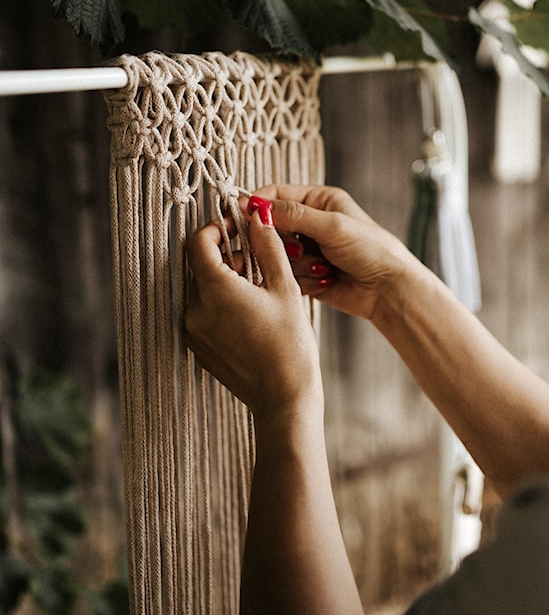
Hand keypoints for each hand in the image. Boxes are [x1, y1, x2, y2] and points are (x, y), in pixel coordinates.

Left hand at [185, 205, 323, 422]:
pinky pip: (203, 312)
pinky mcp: (198, 347)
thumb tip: (258, 217)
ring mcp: (193, 331)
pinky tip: (251, 311)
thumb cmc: (290, 346)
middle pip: (200, 266)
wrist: (284, 398)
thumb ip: (268, 246)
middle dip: (227, 256)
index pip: (198, 242)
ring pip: (202, 289)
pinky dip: (221, 303)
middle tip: (259, 261)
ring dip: (225, 280)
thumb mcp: (284, 288)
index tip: (236, 227)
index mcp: (213, 289)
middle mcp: (194, 309)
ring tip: (259, 289)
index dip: (216, 228)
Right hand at [248, 184, 416, 321]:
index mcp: (319, 200)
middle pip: (271, 227)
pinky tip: (325, 280)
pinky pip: (286, 275)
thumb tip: (257, 206)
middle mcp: (311, 222)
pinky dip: (302, 279)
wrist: (389, 290)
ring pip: (277, 253)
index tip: (240, 218)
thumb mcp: (333, 226)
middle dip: (282, 242)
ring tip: (323, 267)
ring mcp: (308, 249)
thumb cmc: (372, 250)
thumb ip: (294, 215)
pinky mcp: (306, 274)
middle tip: (300, 250)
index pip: (275, 195)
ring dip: (297, 264)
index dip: (256, 206)